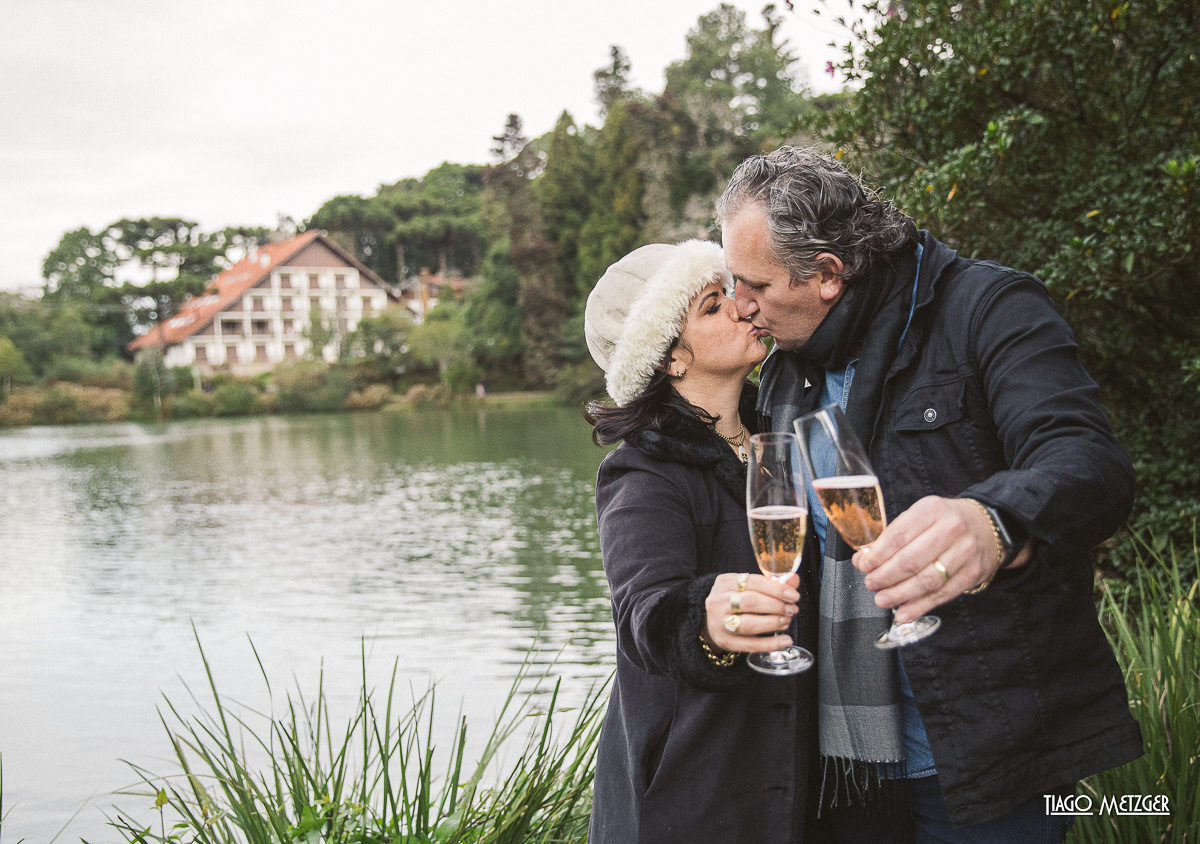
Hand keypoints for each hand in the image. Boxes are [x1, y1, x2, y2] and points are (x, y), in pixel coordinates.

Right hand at [703, 572, 799, 652]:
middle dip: (776, 606)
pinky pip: (750, 644)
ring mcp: (719, 622)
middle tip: (792, 609)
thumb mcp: (747, 587)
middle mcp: (719, 601)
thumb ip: (771, 583)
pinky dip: (771, 643)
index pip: (753, 582)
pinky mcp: (724, 641)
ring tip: (786, 621)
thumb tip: (794, 581)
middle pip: (750, 602)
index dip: (776, 589)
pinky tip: (785, 640)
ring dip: (773, 623)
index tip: (793, 596)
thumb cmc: (735, 600)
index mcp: (725, 582)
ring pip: (748, 624)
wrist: (712, 620)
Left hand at [852, 496, 1031, 622]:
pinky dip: (920, 606)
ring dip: (900, 594)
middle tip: (871, 584)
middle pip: (910, 560)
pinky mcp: (973, 574)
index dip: (877, 555)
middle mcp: (951, 529)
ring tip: (882, 600)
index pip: (898, 536)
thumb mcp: (920, 516)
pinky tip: (904, 613)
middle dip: (885, 576)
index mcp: (931, 510)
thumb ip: (892, 536)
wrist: (987, 525)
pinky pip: (943, 594)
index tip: (863, 566)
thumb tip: (863, 559)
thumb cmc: (944, 521)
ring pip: (926, 580)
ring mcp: (965, 552)